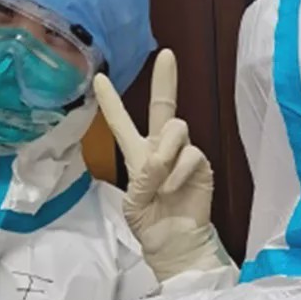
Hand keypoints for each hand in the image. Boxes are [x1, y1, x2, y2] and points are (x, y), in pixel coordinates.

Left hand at [94, 51, 217, 280]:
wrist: (175, 245)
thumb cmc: (151, 225)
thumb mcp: (133, 204)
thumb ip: (142, 180)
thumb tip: (159, 162)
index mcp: (138, 155)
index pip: (123, 123)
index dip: (112, 102)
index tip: (99, 79)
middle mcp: (162, 149)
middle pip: (164, 107)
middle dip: (165, 80)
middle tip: (167, 54)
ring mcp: (183, 156)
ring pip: (176, 129)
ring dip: (166, 151)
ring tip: (162, 179)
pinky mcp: (201, 166)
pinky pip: (191, 154)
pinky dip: (179, 172)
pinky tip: (175, 189)